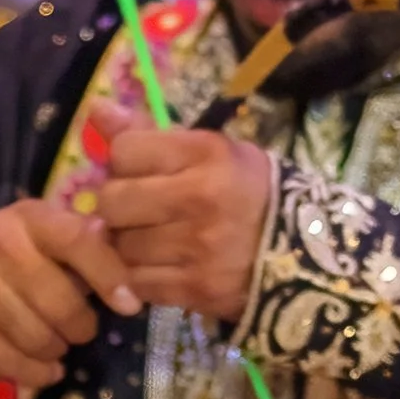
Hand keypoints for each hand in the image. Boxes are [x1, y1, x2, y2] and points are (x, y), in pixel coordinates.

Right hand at [0, 200, 140, 388]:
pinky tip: (45, 371)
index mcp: (27, 217)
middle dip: (81, 327)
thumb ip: (76, 238)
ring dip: (56, 351)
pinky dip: (36, 373)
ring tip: (55, 346)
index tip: (128, 306)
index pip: (78, 242)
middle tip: (79, 331)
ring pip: (38, 337)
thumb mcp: (35, 234)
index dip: (109, 276)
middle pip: (62, 303)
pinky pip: (10, 360)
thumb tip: (112, 238)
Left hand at [97, 126, 276, 324]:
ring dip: (127, 246)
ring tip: (154, 241)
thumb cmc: (249, 193)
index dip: (122, 163)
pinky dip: (141, 277)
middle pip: (112, 202)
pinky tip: (161, 267)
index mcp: (206, 153)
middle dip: (117, 208)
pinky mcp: (194, 288)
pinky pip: (137, 283)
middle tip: (137, 212)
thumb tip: (95, 109)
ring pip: (120, 247)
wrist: (304, 254)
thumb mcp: (211, 152)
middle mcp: (199, 197)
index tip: (138, 172)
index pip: (124, 151)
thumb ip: (149, 134)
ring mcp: (196, 247)